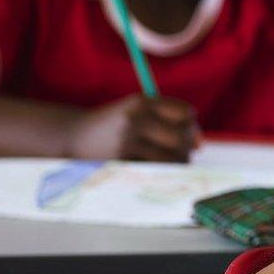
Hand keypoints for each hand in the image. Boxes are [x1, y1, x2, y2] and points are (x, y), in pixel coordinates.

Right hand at [67, 95, 199, 161]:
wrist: (72, 136)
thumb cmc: (114, 124)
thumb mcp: (137, 111)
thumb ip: (170, 121)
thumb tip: (200, 144)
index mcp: (142, 101)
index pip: (185, 112)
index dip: (190, 124)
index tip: (183, 132)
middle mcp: (136, 118)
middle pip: (182, 136)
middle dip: (186, 146)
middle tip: (180, 152)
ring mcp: (128, 141)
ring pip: (172, 157)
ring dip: (177, 163)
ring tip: (169, 162)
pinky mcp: (121, 162)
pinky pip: (155, 171)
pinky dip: (159, 172)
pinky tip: (151, 168)